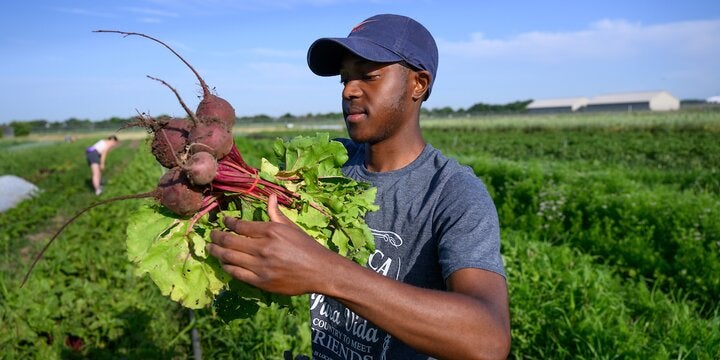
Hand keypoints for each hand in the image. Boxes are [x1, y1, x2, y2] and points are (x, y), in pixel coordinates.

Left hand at [208, 194, 333, 294]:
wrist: (319, 271)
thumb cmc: (306, 247)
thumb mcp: (291, 227)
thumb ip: (276, 214)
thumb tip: (271, 197)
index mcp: (271, 231)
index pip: (240, 225)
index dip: (227, 223)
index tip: (223, 221)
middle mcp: (263, 247)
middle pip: (230, 242)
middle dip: (216, 237)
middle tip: (211, 236)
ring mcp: (261, 266)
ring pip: (229, 258)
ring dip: (216, 253)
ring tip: (211, 249)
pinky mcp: (261, 282)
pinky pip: (236, 274)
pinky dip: (227, 267)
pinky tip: (224, 263)